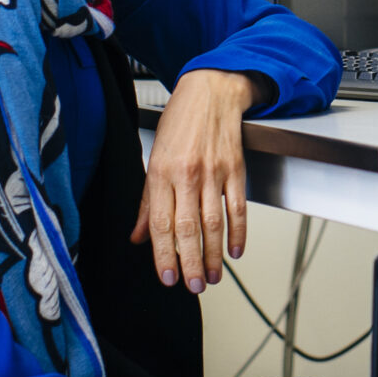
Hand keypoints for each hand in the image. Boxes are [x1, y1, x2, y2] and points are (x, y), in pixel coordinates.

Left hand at [132, 69, 261, 292]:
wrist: (211, 89)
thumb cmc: (180, 121)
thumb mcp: (154, 157)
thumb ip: (147, 201)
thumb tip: (138, 235)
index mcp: (161, 172)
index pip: (161, 223)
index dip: (163, 254)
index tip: (168, 277)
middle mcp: (187, 173)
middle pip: (188, 228)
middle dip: (191, 262)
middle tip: (194, 286)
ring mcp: (213, 171)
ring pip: (214, 222)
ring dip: (214, 254)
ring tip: (213, 276)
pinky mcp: (235, 168)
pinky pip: (238, 206)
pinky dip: (238, 231)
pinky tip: (236, 250)